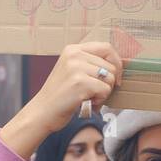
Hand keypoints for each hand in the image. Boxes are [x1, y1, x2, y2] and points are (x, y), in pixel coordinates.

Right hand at [0, 42, 123, 157]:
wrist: (42, 112)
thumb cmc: (60, 97)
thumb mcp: (72, 71)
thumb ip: (90, 64)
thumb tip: (117, 66)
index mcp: (73, 49)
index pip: (106, 47)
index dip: (116, 63)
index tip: (116, 77)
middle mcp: (74, 55)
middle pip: (111, 66)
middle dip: (109, 84)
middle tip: (96, 94)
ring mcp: (76, 68)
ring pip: (110, 79)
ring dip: (104, 93)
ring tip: (89, 99)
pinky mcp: (79, 82)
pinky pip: (105, 90)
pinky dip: (100, 101)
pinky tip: (87, 103)